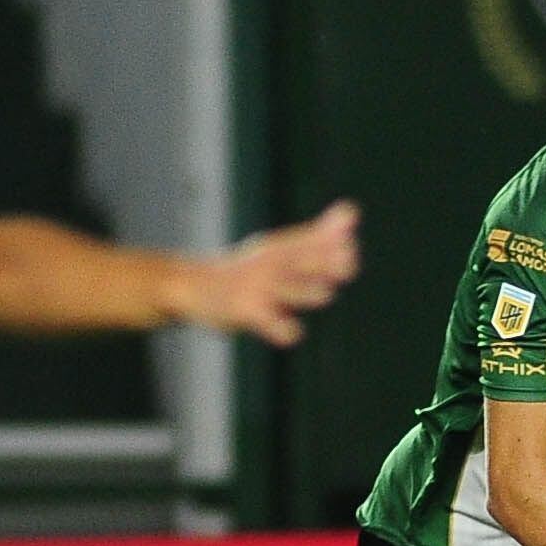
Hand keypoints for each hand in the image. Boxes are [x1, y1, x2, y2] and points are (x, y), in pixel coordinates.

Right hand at [181, 201, 359, 345]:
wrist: (192, 286)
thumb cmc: (246, 270)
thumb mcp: (279, 248)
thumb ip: (318, 235)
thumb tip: (353, 210)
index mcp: (283, 248)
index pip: (313, 241)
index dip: (335, 243)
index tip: (352, 246)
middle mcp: (271, 265)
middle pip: (303, 262)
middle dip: (326, 262)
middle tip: (350, 264)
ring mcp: (257, 288)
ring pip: (287, 290)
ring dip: (305, 291)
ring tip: (326, 294)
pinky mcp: (244, 311)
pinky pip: (266, 322)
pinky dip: (280, 329)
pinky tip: (292, 334)